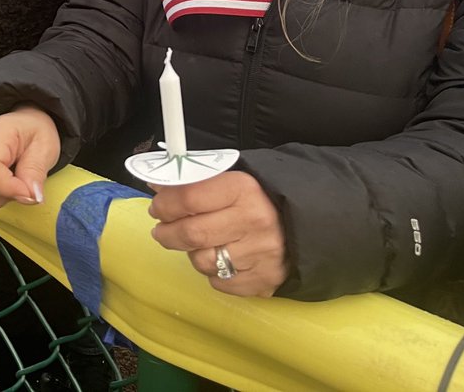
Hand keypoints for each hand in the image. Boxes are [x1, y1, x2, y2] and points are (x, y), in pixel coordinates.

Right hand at [0, 105, 59, 212]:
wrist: (26, 125)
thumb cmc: (34, 131)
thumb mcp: (45, 147)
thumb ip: (36, 171)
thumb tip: (32, 196)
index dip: (9, 187)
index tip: (30, 194)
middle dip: (12, 194)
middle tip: (28, 181)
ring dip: (4, 198)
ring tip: (16, 180)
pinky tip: (5, 185)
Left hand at [148, 171, 287, 296]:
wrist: (306, 223)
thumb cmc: (259, 199)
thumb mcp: (231, 180)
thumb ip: (195, 184)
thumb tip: (157, 188)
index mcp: (243, 189)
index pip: (188, 198)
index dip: (164, 205)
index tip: (157, 208)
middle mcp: (254, 221)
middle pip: (191, 234)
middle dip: (167, 233)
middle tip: (162, 231)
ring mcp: (261, 253)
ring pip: (202, 262)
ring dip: (193, 253)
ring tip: (200, 243)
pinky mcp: (266, 279)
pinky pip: (220, 283)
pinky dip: (214, 273)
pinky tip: (222, 259)